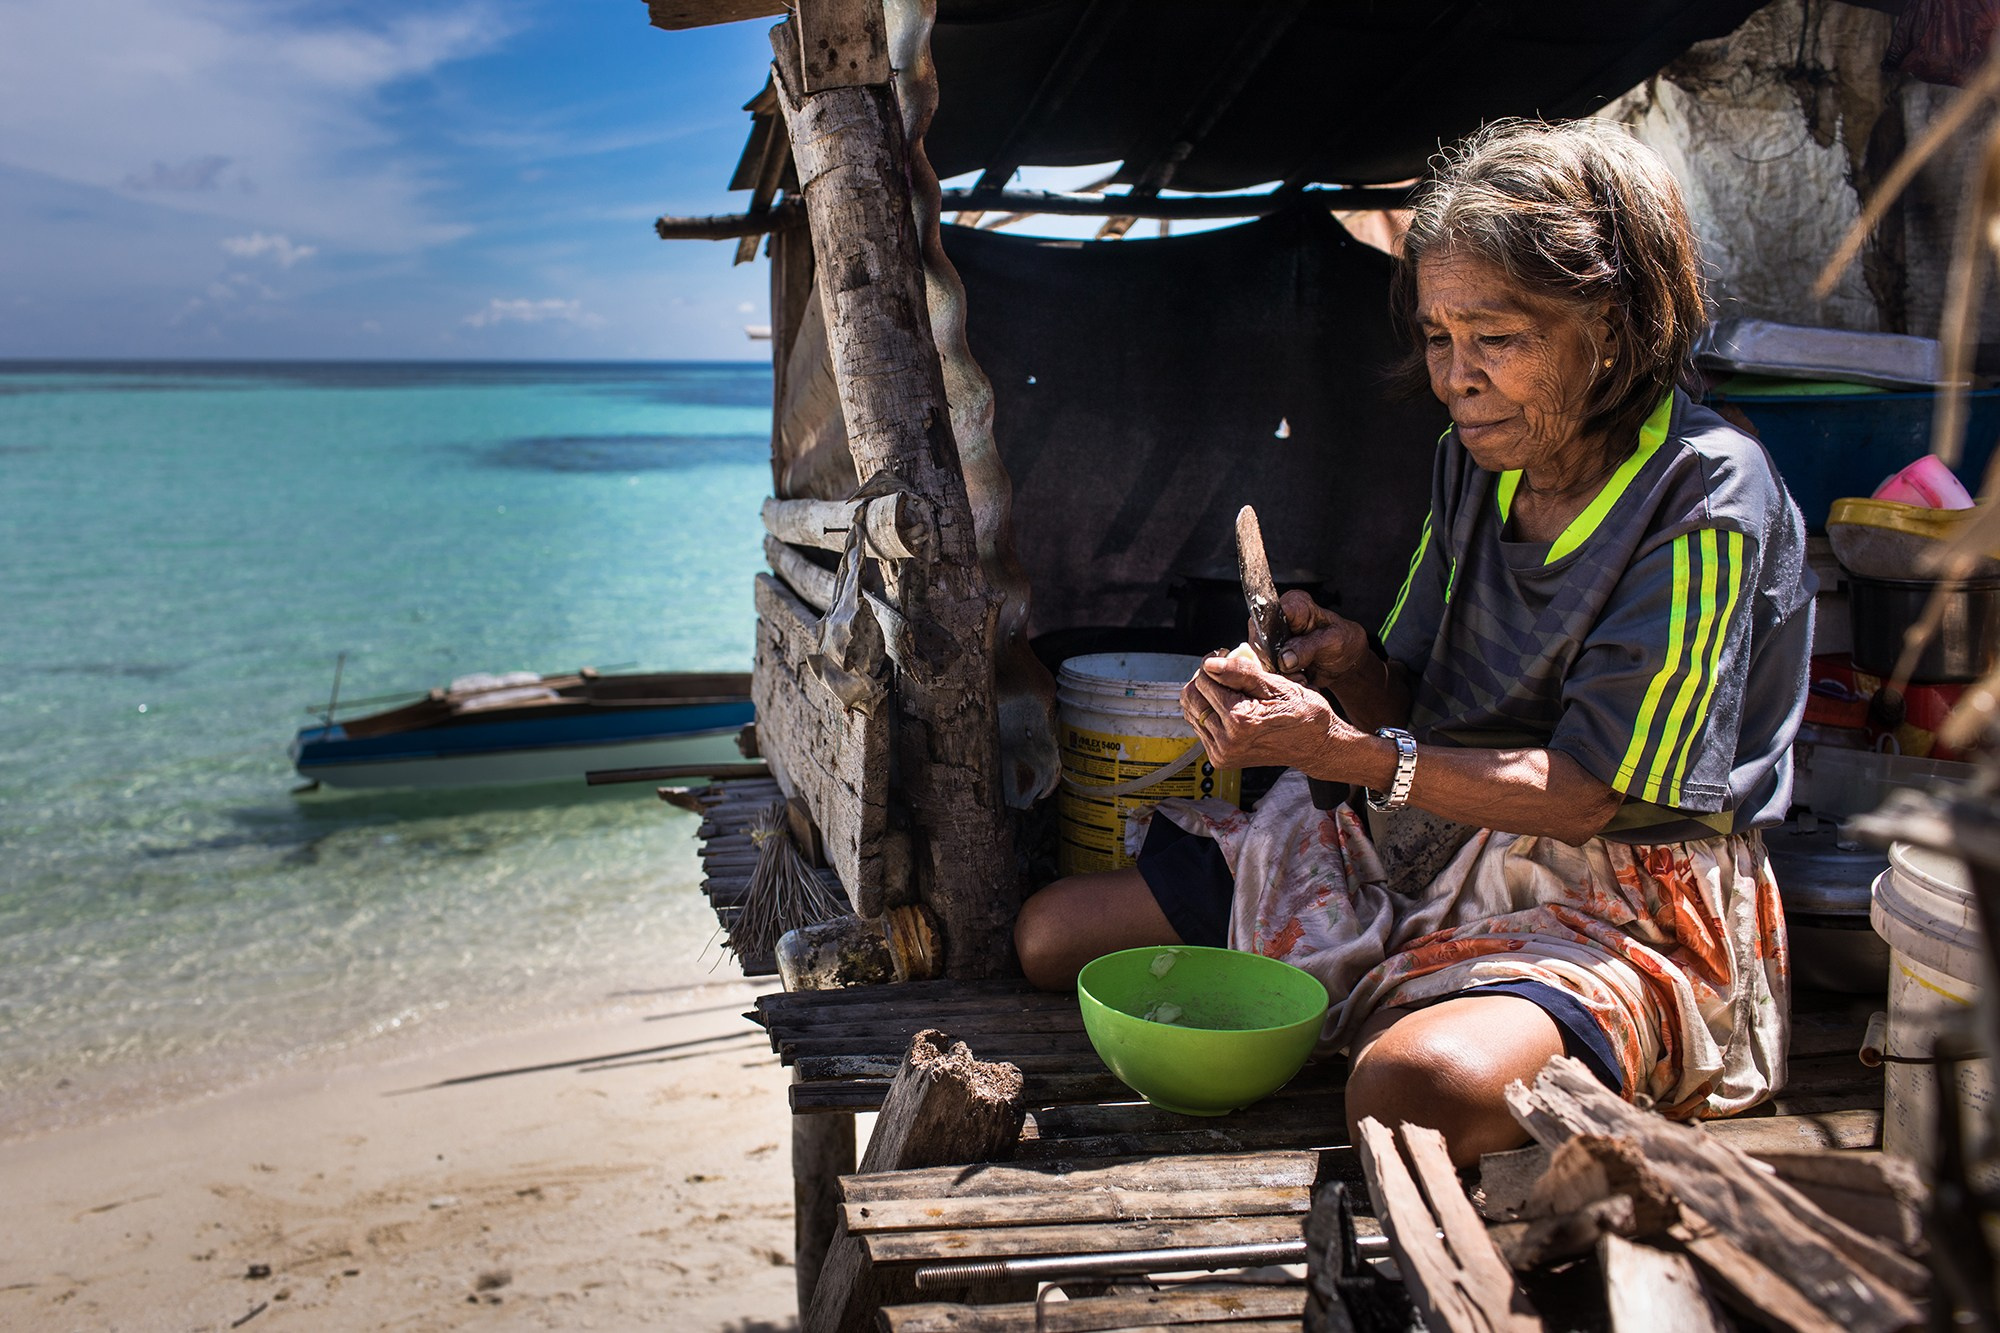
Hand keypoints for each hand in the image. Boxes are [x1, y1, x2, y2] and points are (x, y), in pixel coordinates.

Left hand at [1179, 648, 1364, 772]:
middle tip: (1225, 671)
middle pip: (1191, 697)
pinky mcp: (1220, 758)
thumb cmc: (1304, 714)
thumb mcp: (1278, 685)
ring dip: (1204, 696)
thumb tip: (1211, 664)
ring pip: (1192, 712)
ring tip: (1229, 689)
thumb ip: (1241, 673)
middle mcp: (1227, 741)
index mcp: (1240, 721)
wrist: (1316, 746)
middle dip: (1205, 679)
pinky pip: (1199, 728)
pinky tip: (1228, 706)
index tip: (1225, 656)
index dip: (1212, 663)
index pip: (1204, 681)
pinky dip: (1208, 712)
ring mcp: (1222, 753)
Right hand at [1271, 592, 1371, 687]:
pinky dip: (1283, 680)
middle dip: (1277, 662)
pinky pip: (1267, 671)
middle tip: (1300, 673)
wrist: (1346, 661)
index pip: (1268, 614)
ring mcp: (1272, 639)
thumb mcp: (1333, 642)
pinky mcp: (1271, 657)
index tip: (1281, 655)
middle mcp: (1278, 619)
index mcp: (1294, 604)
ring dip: (1281, 674)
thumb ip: (1308, 648)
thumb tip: (1284, 659)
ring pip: (1261, 660)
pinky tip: (1299, 679)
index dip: (1270, 636)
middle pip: (1260, 640)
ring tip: (1303, 676)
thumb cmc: (1343, 642)